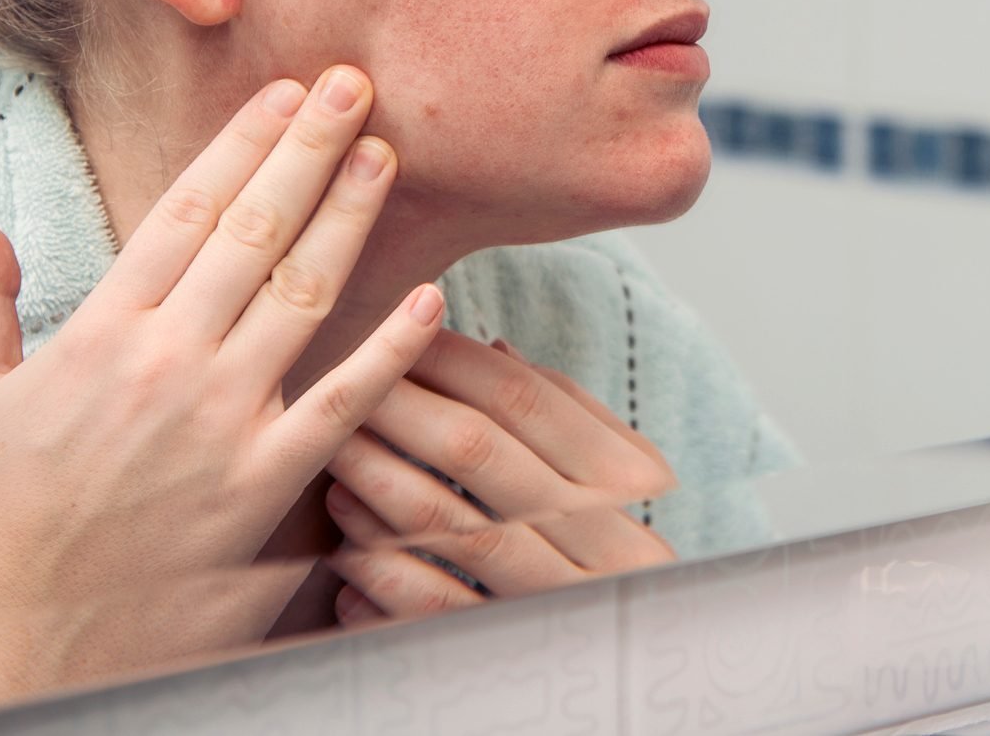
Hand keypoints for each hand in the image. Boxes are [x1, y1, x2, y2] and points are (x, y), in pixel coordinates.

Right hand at [0, 68, 443, 714]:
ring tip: (388, 155)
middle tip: (357, 85)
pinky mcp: (265, 481)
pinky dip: (391, 350)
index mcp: (102, 331)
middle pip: (254, 231)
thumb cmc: (2, 514)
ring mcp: (222, 420)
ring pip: (303, 295)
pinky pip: (342, 403)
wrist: (32, 629)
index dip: (242, 144)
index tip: (284, 92)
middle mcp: (168, 362)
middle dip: (310, 151)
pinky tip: (432, 297)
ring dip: (351, 219)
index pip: (185, 213)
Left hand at [322, 333, 677, 622]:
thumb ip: (565, 413)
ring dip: (380, 486)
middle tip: (343, 388)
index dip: (456, 362)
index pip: (527, 398)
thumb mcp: (616, 478)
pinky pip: (437, 608)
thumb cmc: (615, 549)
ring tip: (335, 461)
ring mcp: (554, 592)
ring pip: (450, 525)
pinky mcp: (513, 646)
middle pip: (479, 451)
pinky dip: (385, 578)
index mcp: (621, 478)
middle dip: (400, 411)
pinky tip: (346, 556)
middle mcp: (592, 529)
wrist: (655, 652)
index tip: (399, 337)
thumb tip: (497, 346)